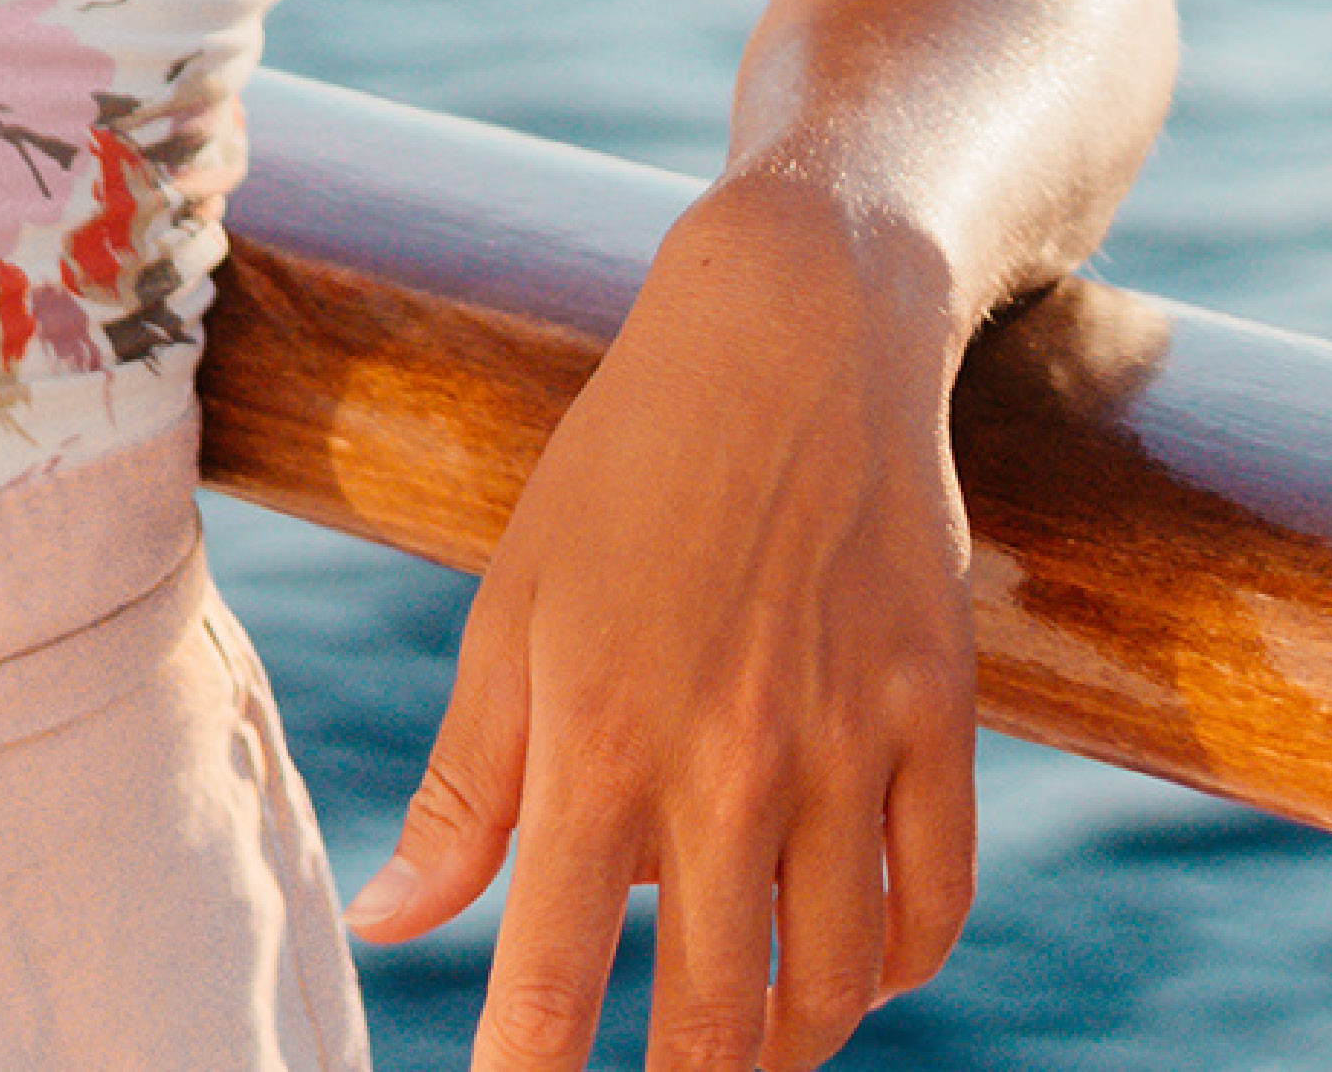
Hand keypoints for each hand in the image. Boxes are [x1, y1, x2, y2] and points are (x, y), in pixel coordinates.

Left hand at [348, 177, 991, 1070]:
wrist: (800, 331)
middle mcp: (731, 760)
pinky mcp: (942, 710)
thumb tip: (389, 923)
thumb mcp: (513, 613)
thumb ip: (461, 788)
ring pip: (841, 982)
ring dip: (788, 1045)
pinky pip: (939, 897)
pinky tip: (855, 967)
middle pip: (711, 1021)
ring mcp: (853, 740)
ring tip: (747, 1045)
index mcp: (598, 740)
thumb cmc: (628, 470)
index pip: (550, 983)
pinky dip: (901, 966)